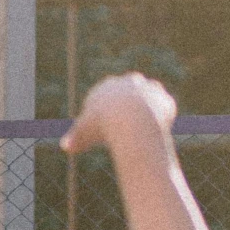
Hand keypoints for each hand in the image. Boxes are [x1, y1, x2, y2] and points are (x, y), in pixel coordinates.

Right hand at [61, 72, 176, 156]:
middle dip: (128, 103)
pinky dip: (163, 118)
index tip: (108, 124)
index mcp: (107, 87)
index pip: (106, 97)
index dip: (107, 111)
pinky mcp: (164, 99)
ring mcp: (148, 89)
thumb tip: (65, 146)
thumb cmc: (103, 126)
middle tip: (129, 121)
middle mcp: (128, 83)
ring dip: (148, 107)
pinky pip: (164, 108)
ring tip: (147, 123)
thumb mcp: (83, 135)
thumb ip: (75, 139)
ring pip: (149, 96)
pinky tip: (160, 128)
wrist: (131, 121)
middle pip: (128, 91)